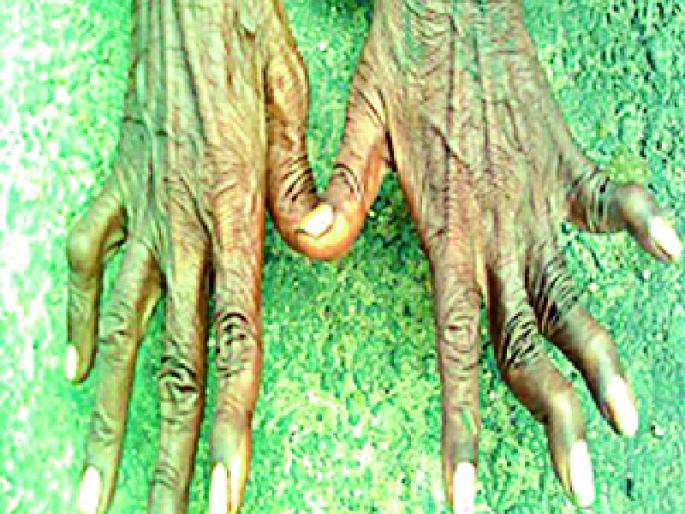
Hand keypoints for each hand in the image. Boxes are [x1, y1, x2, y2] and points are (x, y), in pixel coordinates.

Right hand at [66, 0, 320, 511]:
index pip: (231, 342)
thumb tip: (308, 245)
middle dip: (168, 450)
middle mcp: (178, 226)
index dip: (227, 423)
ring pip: (122, 329)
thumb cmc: (247, 42)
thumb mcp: (294, 104)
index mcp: (230, 213)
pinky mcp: (114, 187)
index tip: (221, 491)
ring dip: (110, 412)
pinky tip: (78, 365)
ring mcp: (139, 209)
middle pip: (173, 360)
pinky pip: (88, 258)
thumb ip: (298, 185)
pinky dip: (80, 312)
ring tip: (93, 482)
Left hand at [298, 0, 680, 510]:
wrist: (452, 2)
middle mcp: (498, 231)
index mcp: (446, 235)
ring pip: (573, 293)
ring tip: (624, 417)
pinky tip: (672, 251)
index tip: (464, 490)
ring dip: (602, 358)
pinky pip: (610, 198)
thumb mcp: (357, 126)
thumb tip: (313, 244)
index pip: (459, 350)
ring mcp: (537, 199)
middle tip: (574, 485)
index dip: (461, 426)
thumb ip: (338, 191)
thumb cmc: (402, 61)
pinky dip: (642, 221)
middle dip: (550, 420)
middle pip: (527, 343)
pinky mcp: (564, 163)